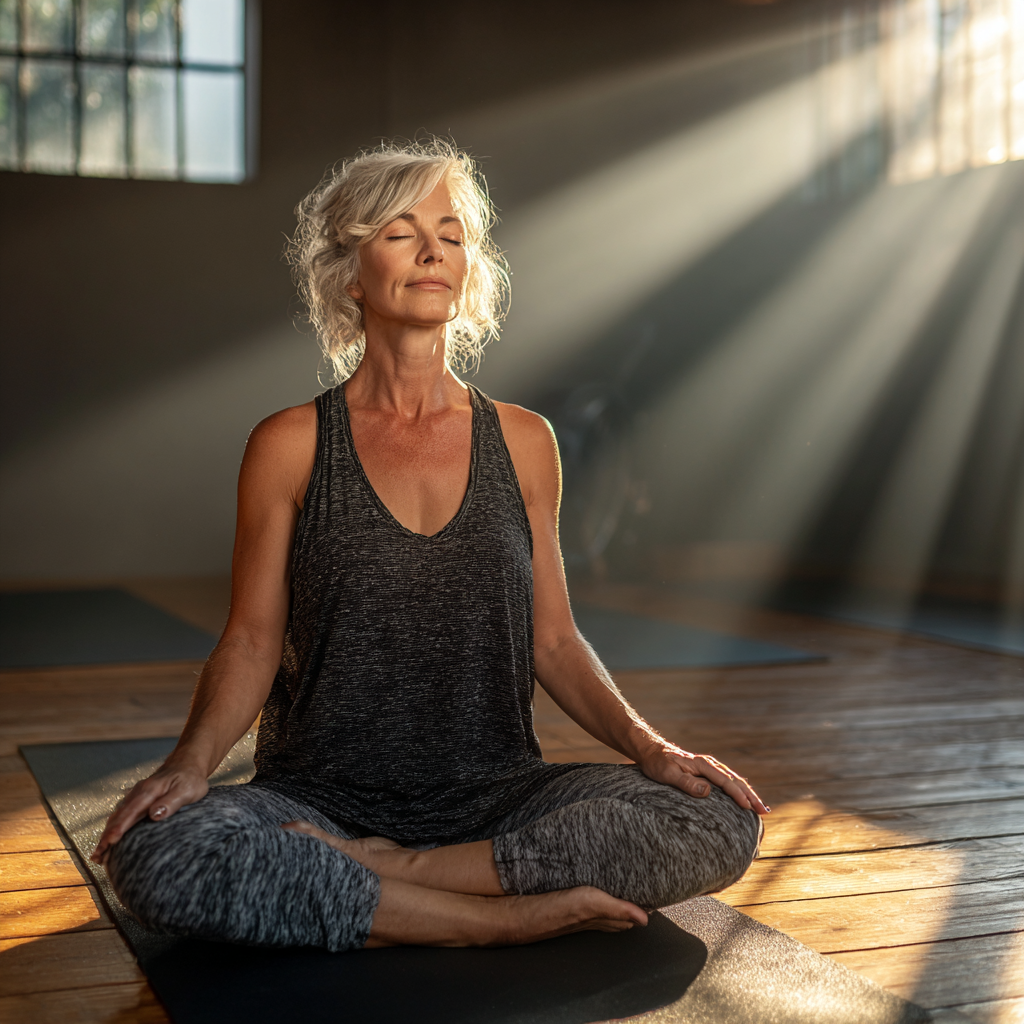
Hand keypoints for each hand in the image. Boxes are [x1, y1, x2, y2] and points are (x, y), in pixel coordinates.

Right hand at [91, 762, 208, 864]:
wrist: (187, 762)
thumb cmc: (190, 778)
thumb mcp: (187, 790)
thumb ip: (171, 802)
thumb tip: (154, 815)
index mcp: (149, 791)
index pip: (130, 812)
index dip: (119, 828)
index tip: (110, 842)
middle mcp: (138, 793)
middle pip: (119, 817)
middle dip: (106, 836)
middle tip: (97, 857)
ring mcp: (137, 796)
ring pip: (118, 816)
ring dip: (107, 834)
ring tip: (99, 855)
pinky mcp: (138, 800)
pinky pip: (122, 814)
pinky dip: (113, 827)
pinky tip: (110, 839)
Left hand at [637, 744, 769, 814]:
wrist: (651, 752)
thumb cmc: (658, 764)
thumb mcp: (668, 774)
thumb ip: (687, 783)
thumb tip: (708, 791)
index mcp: (703, 765)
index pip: (725, 782)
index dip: (738, 795)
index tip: (748, 808)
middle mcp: (710, 765)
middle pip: (735, 781)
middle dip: (751, 796)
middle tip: (764, 812)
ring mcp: (710, 768)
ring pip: (734, 781)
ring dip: (748, 793)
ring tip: (761, 808)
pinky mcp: (707, 772)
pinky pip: (728, 781)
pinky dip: (739, 790)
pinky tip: (744, 799)